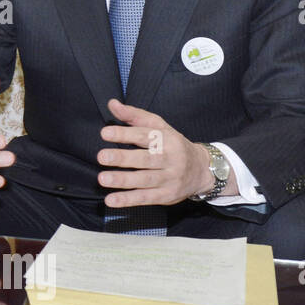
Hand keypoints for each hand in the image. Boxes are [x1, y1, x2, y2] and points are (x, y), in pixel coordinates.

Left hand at [97, 99, 231, 206]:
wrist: (202, 170)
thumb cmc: (173, 145)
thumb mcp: (159, 127)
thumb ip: (134, 116)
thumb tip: (112, 104)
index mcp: (167, 139)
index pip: (145, 135)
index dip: (125, 134)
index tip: (105, 133)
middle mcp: (170, 159)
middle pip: (145, 158)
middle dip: (123, 158)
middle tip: (101, 156)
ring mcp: (170, 178)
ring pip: (145, 179)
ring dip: (123, 180)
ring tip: (102, 178)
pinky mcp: (167, 195)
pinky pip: (146, 198)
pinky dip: (128, 200)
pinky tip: (111, 200)